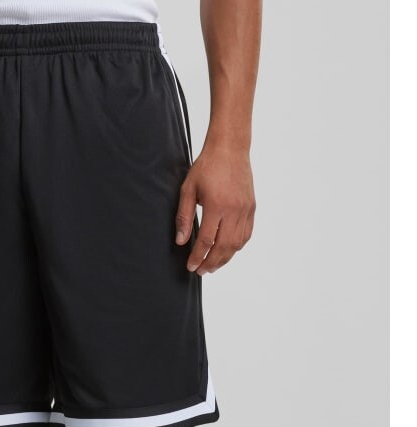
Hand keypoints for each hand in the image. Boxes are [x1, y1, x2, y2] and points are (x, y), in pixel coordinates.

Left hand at [175, 144, 255, 275]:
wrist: (230, 148)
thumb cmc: (207, 166)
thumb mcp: (188, 189)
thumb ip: (184, 217)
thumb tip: (181, 241)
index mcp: (217, 205)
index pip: (207, 240)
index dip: (198, 257)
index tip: (191, 266)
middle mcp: (234, 210)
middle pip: (224, 247)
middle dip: (211, 263)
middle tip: (201, 271)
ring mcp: (245, 209)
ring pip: (237, 244)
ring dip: (225, 258)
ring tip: (212, 266)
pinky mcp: (252, 207)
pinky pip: (246, 234)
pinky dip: (237, 247)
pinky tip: (227, 251)